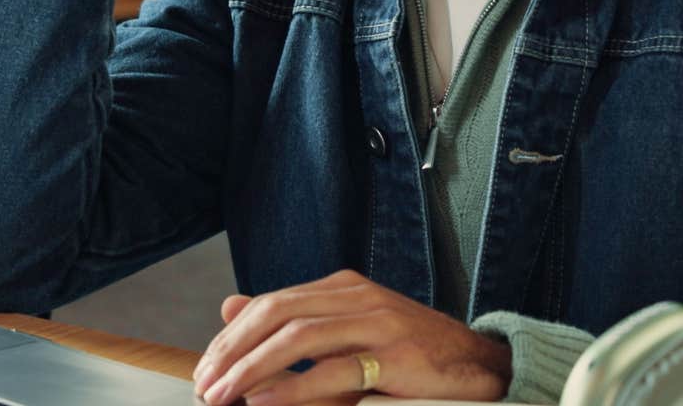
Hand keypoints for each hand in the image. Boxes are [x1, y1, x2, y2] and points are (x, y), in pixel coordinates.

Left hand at [191, 270, 511, 405]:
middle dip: (232, 350)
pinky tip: (265, 400)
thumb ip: (292, 323)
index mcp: (344, 287)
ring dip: (253, 369)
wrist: (478, 367)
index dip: (232, 336)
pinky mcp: (396, 356)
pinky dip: (295, 387)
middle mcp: (359, 296)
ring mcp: (379, 322)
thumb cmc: (409, 355)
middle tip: (204, 384)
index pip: (272, 303)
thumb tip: (229, 306)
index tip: (205, 369)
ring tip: (223, 396)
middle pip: (277, 313)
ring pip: (299, 337)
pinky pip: (335, 370)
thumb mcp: (346, 332)